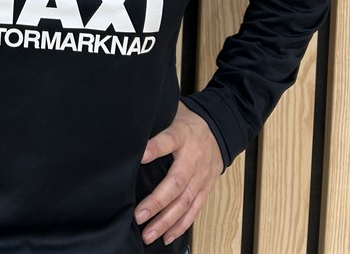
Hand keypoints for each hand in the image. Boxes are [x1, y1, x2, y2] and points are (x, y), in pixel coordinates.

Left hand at [134, 102, 222, 245]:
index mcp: (182, 135)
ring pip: (185, 202)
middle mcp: (193, 158)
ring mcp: (201, 176)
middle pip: (177, 182)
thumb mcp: (172, 114)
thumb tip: (130, 130)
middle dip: (157, 202)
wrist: (219, 129)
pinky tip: (167, 236)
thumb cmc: (188, 123)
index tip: (140, 156)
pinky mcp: (206, 188)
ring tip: (149, 234)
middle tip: (139, 216)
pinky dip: (181, 225)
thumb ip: (155, 124)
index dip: (154, 148)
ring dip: (166, 221)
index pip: (168, 140)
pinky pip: (194, 210)